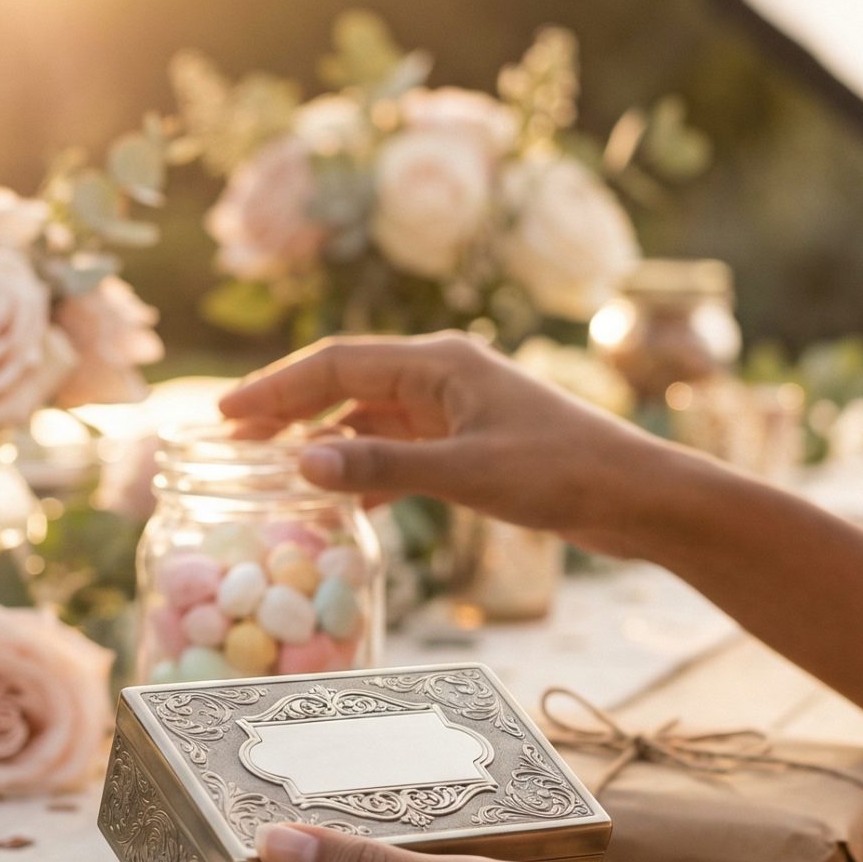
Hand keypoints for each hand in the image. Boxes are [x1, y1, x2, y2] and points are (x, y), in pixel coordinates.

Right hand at [218, 333, 702, 557]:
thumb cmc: (563, 474)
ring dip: (322, 439)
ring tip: (271, 470)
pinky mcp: (473, 443)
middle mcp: (442, 375)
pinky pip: (400, 447)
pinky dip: (364, 466)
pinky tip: (342, 499)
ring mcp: (458, 409)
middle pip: (345, 383)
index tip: (224, 416)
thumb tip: (301, 461)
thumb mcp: (467, 473)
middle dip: (287, 409)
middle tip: (231, 441)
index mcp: (439, 362)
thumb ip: (383, 466)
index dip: (275, 388)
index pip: (336, 364)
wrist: (638, 497)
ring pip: (370, 417)